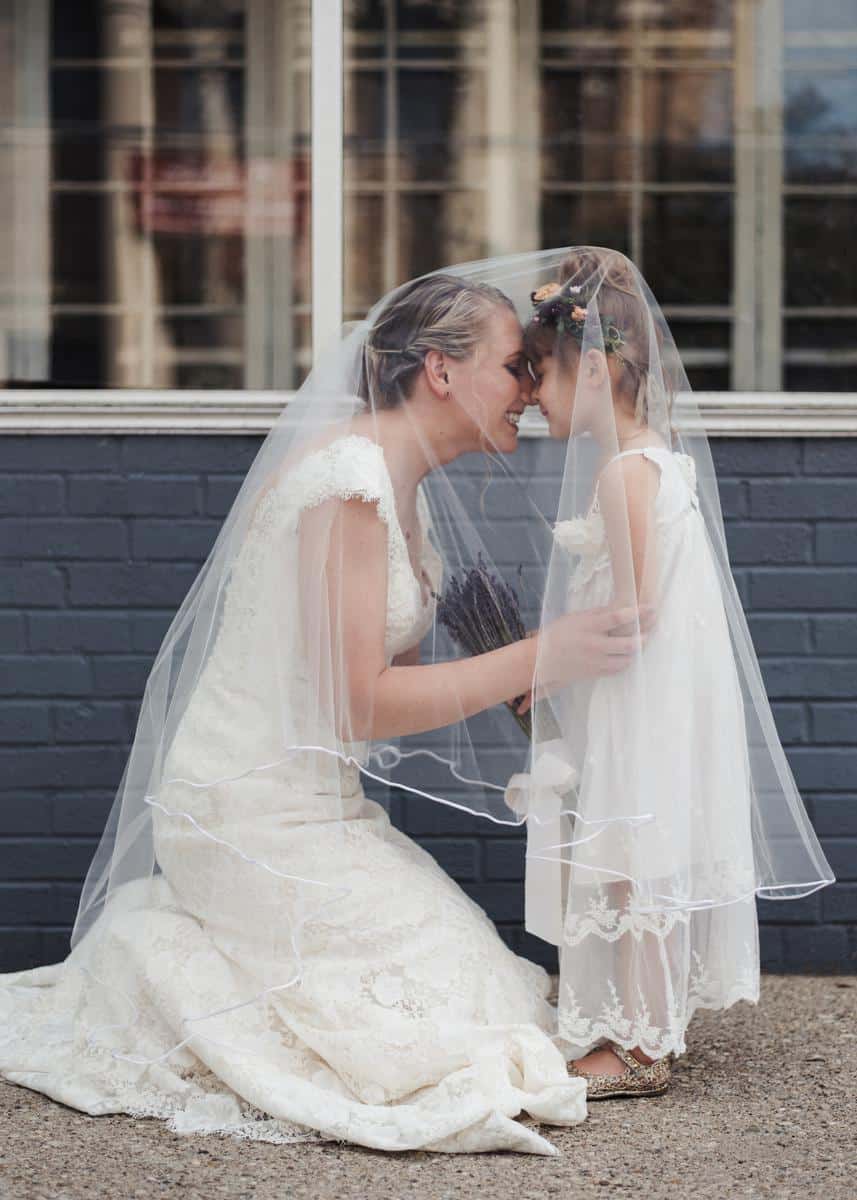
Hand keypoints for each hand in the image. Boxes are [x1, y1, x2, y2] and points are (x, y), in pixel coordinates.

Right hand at [534, 604, 654, 692]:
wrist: (542, 660)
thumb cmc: (559, 634)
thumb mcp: (576, 618)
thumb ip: (599, 614)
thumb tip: (622, 608)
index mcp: (588, 627)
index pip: (617, 618)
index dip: (637, 613)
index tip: (651, 607)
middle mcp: (594, 645)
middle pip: (628, 643)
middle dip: (644, 634)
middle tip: (653, 626)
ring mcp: (596, 661)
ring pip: (627, 658)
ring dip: (637, 649)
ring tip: (642, 640)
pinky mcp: (597, 673)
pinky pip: (619, 668)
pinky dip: (627, 660)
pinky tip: (629, 653)